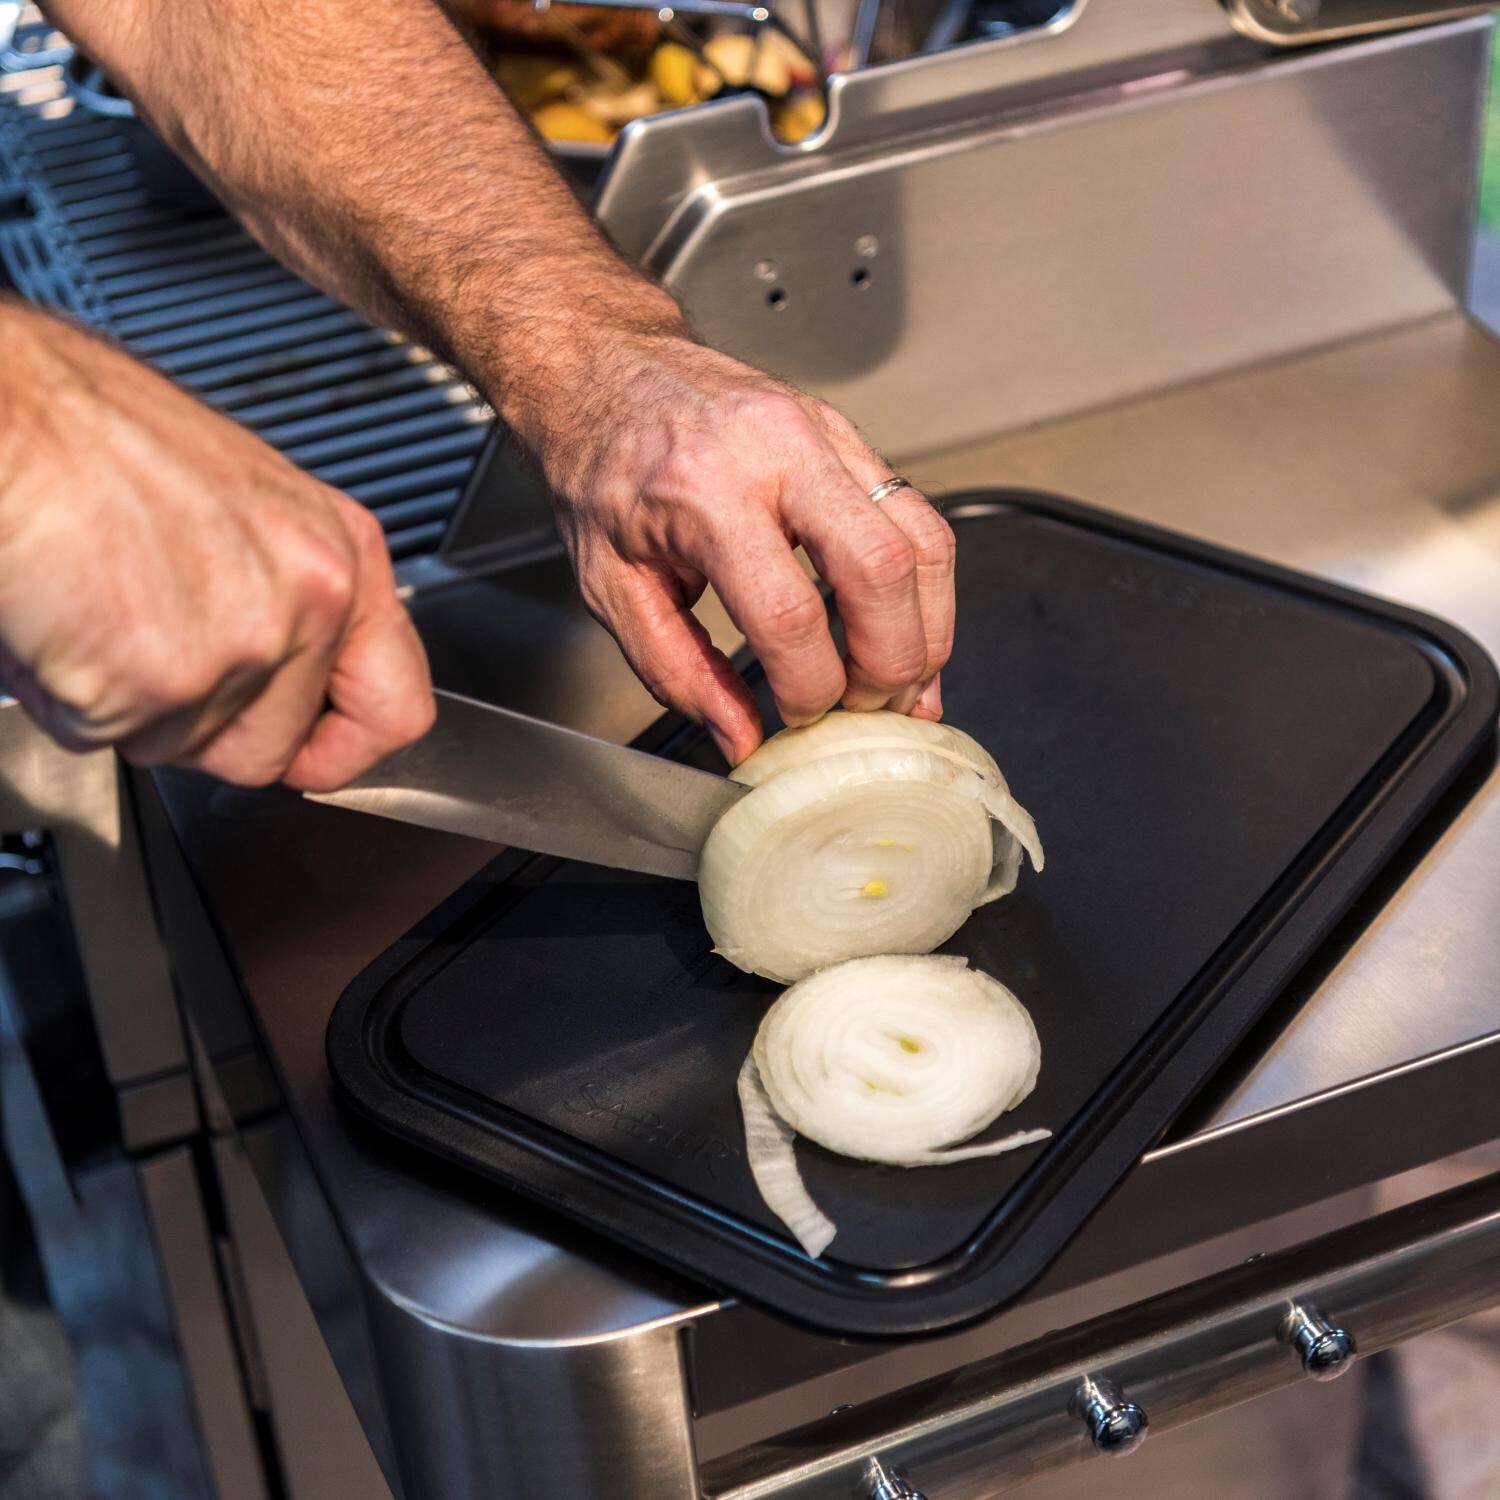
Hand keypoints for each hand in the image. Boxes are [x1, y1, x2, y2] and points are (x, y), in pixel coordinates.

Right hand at [0, 304, 433, 790]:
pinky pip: (107, 737)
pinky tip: (59, 618)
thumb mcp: (248, 505)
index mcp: (342, 555)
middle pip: (271, 748)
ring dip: (127, 706)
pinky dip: (67, 697)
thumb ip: (288, 594)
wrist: (8, 415)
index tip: (308, 750)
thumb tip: (291, 674)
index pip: (397, 706)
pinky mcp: (159, 681)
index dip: (342, 747)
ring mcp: (242, 646)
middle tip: (148, 644)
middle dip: (201, 724)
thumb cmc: (95, 437)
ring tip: (97, 610)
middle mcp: (312, 600)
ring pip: (184, 749)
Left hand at [509, 327, 955, 764]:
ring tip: (904, 680)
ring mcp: (823, 434)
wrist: (603, 370)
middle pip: (880, 571)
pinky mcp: (847, 434)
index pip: (788, 613)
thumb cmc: (602, 466)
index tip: (799, 717)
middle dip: (893, 662)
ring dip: (928, 626)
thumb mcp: (611, 583)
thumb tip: (740, 735)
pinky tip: (903, 624)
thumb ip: (676, 668)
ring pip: (922, 538)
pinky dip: (922, 583)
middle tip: (871, 708)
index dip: (808, 686)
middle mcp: (776, 451)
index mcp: (705, 492)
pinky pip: (916, 513)